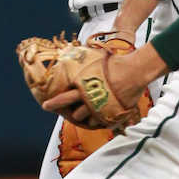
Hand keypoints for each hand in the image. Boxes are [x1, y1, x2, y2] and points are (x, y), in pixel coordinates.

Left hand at [42, 47, 160, 122]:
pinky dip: (94, 121)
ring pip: (84, 118)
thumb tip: (66, 55)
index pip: (63, 98)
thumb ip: (79, 63)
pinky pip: (98, 123)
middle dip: (59, 110)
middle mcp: (89, 99)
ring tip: (77, 111)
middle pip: (72, 112)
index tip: (45, 105)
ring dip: (80, 115)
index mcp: (83, 86)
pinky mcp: (111, 114)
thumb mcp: (91, 59)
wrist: (133, 71)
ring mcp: (100, 108)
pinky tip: (91, 117)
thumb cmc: (111, 63)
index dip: (53, 102)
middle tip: (50, 108)